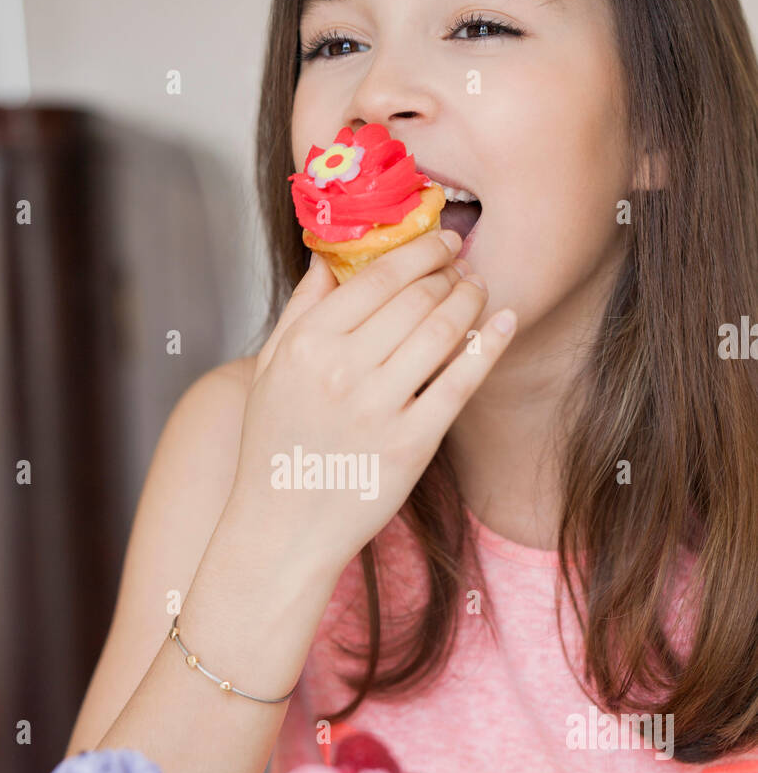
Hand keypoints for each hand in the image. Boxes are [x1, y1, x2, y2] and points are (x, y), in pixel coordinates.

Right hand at [229, 229, 515, 574]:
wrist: (281, 530)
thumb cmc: (274, 449)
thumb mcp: (269, 371)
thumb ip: (300, 310)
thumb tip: (330, 255)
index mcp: (306, 346)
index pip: (376, 278)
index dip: (418, 251)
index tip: (440, 241)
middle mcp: (341, 372)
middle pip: (414, 299)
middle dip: (447, 271)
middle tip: (463, 263)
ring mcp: (378, 409)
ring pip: (441, 332)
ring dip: (469, 300)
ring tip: (477, 289)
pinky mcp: (411, 445)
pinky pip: (460, 382)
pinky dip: (488, 345)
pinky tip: (503, 322)